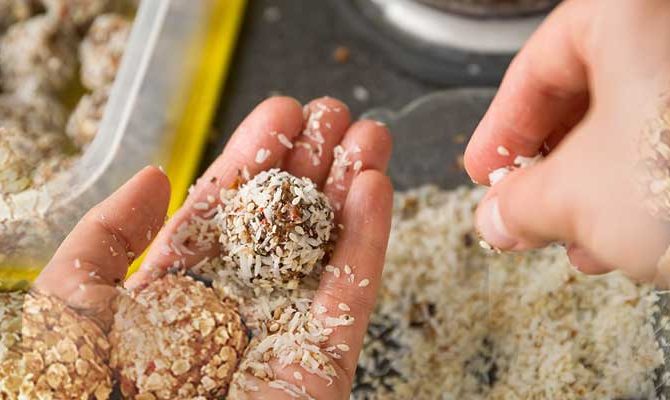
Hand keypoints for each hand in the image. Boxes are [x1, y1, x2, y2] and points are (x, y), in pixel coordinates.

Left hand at [34, 96, 392, 398]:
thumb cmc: (80, 398)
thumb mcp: (69, 306)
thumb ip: (105, 238)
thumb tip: (153, 176)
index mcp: (176, 291)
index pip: (226, 210)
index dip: (255, 158)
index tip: (282, 112)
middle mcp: (236, 306)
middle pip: (285, 222)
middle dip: (313, 163)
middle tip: (337, 112)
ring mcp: (283, 334)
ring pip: (327, 249)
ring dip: (351, 190)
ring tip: (371, 134)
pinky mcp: (324, 364)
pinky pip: (351, 295)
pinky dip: (368, 241)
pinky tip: (378, 188)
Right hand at [464, 0, 669, 279]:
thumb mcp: (579, 196)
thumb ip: (521, 202)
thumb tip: (497, 217)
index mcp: (631, 10)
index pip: (535, 68)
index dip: (499, 132)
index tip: (485, 174)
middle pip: (588, 93)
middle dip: (551, 169)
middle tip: (526, 211)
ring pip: (638, 117)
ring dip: (596, 186)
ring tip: (577, 239)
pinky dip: (647, 181)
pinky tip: (629, 233)